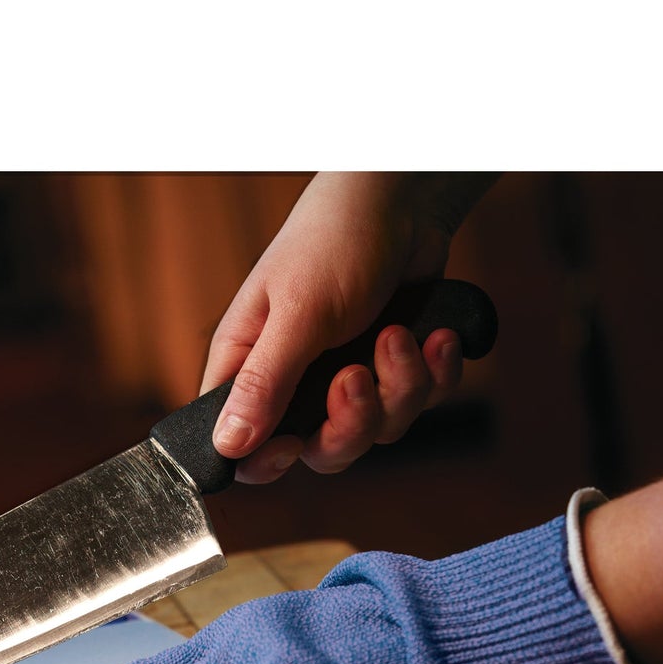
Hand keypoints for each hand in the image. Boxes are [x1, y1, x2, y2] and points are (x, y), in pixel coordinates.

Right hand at [204, 173, 494, 482]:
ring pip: (377, 431)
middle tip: (358, 376)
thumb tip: (227, 447)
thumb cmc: (334, 240)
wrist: (406, 201)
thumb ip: (264, 384)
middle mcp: (297, 382)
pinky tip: (435, 335)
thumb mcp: (297, 314)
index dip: (266, 462)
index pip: (242, 446)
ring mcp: (349, 378)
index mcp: (251, 369)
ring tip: (399, 334)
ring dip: (400, 386)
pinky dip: (434, 373)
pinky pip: (420, 404)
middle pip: (320, 451)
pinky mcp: (395, 369)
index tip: (293, 448)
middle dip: (351, 423)